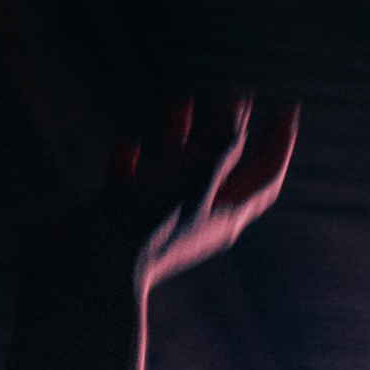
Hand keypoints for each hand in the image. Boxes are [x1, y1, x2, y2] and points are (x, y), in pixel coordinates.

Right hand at [28, 96, 297, 295]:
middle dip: (228, 131)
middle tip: (234, 94)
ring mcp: (155, 222)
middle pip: (223, 170)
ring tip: (179, 100)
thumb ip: (219, 143)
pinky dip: (134, 165)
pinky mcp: (118, 222)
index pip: (264, 174)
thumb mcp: (191, 179)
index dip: (279, 139)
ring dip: (180, 138)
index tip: (286, 104)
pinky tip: (127, 148)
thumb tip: (240, 104)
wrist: (83, 275)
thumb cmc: (142, 228)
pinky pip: (132, 188)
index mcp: (224, 216)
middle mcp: (195, 220)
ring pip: (175, 173)